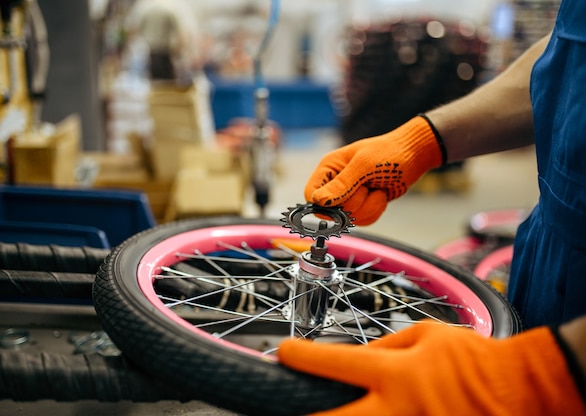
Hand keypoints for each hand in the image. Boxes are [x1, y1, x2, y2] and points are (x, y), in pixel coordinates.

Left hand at [278, 322, 585, 415]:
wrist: (519, 391)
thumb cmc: (473, 360)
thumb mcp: (427, 336)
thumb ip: (387, 347)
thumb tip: (354, 359)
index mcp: (396, 374)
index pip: (336, 363)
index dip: (302, 357)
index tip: (284, 353)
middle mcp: (397, 409)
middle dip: (303, 415)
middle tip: (282, 407)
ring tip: (321, 412)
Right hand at [304, 116, 443, 224]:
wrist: (414, 156)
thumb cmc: (390, 153)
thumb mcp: (364, 166)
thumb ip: (342, 184)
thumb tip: (319, 200)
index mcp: (329, 167)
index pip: (311, 194)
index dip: (323, 204)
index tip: (341, 202)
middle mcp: (335, 182)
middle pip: (331, 211)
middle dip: (354, 202)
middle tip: (367, 186)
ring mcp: (349, 195)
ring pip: (348, 218)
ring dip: (367, 207)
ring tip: (377, 188)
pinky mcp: (362, 205)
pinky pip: (361, 220)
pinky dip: (374, 211)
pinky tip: (380, 195)